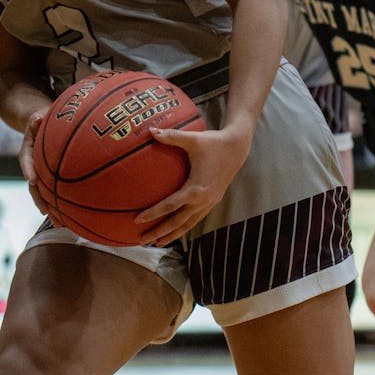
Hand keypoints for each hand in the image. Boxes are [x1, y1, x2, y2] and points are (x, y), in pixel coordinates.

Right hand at [19, 108, 63, 224]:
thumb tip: (36, 118)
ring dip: (50, 207)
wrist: (39, 121)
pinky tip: (72, 217)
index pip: (25, 159)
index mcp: (28, 148)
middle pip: (34, 184)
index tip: (32, 180)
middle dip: (39, 199)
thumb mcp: (39, 114)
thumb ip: (37, 118)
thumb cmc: (43, 117)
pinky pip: (54, 191)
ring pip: (44, 192)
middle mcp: (32, 163)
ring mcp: (41, 172)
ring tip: (59, 223)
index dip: (28, 169)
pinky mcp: (50, 177)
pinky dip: (61, 203)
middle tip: (46, 212)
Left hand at [132, 122, 252, 245]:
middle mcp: (203, 200)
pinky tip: (173, 230)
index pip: (170, 205)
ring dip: (171, 235)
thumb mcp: (191, 138)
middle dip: (160, 233)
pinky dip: (183, 227)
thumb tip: (150, 131)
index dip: (153, 213)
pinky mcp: (212, 202)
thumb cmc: (212, 142)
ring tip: (156, 243)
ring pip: (188, 225)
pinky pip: (195, 219)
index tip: (137, 220)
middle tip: (142, 240)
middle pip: (178, 223)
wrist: (237, 148)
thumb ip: (170, 136)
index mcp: (196, 188)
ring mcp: (209, 203)